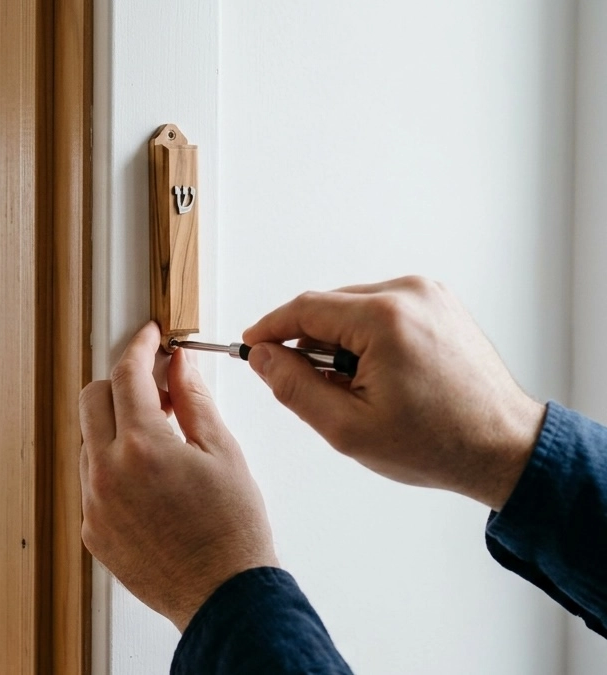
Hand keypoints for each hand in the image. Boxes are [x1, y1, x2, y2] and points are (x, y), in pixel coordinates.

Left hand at [78, 322, 277, 630]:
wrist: (224, 597)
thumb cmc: (232, 531)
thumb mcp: (222, 452)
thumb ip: (193, 400)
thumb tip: (178, 364)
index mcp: (142, 448)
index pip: (126, 375)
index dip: (139, 347)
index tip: (148, 338)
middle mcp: (106, 474)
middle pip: (92, 399)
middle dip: (121, 384)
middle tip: (158, 390)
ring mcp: (94, 504)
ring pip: (90, 441)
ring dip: (117, 429)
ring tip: (163, 443)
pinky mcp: (92, 530)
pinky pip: (92, 481)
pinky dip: (115, 468)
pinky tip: (151, 481)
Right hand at [242, 275, 545, 510]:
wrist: (504, 447)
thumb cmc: (436, 444)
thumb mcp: (347, 428)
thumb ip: (294, 387)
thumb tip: (262, 357)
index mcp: (384, 319)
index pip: (304, 309)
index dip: (270, 328)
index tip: (250, 347)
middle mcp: (408, 294)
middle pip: (328, 306)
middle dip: (309, 343)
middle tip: (309, 388)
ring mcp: (428, 295)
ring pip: (353, 308)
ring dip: (339, 342)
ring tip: (356, 389)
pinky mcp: (438, 303)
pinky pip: (381, 311)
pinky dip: (366, 338)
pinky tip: (378, 376)